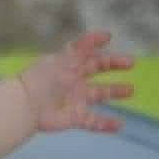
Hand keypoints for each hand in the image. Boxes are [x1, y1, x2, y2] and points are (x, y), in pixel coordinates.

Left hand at [18, 31, 134, 134]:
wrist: (27, 105)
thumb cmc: (44, 78)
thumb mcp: (66, 58)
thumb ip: (85, 45)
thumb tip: (107, 34)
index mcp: (69, 65)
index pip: (88, 54)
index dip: (99, 47)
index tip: (110, 39)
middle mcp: (73, 81)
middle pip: (97, 71)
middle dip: (113, 66)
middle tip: (131, 64)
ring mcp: (75, 100)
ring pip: (98, 95)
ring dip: (114, 92)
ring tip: (131, 90)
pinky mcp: (74, 118)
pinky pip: (93, 122)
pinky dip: (106, 124)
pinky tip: (120, 125)